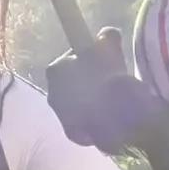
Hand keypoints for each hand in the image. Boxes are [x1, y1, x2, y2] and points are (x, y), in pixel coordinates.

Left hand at [40, 30, 166, 152]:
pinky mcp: (74, 134)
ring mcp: (61, 117)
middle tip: (109, 79)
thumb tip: (108, 35)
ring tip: (114, 99)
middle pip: (72, 84)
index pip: (70, 59)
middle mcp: (52, 93)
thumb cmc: (109, 75)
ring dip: (92, 101)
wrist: (116, 115)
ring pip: (78, 104)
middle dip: (87, 81)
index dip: (87, 58)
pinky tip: (111, 116)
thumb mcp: (109, 46)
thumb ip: (106, 37)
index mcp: (55, 70)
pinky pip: (84, 123)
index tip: (102, 60)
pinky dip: (95, 120)